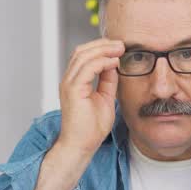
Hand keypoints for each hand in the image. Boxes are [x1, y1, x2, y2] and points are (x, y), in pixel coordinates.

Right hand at [58, 38, 122, 153]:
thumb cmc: (91, 128)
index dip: (101, 48)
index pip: (84, 55)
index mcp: (75, 81)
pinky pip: (87, 68)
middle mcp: (68, 80)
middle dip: (102, 44)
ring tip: (120, 49)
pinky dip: (102, 62)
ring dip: (103, 50)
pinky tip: (114, 62)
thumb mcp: (105, 98)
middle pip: (82, 51)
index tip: (120, 47)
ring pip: (83, 56)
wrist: (82, 145)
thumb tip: (114, 64)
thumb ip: (108, 81)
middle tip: (121, 44)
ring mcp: (68, 84)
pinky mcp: (72, 90)